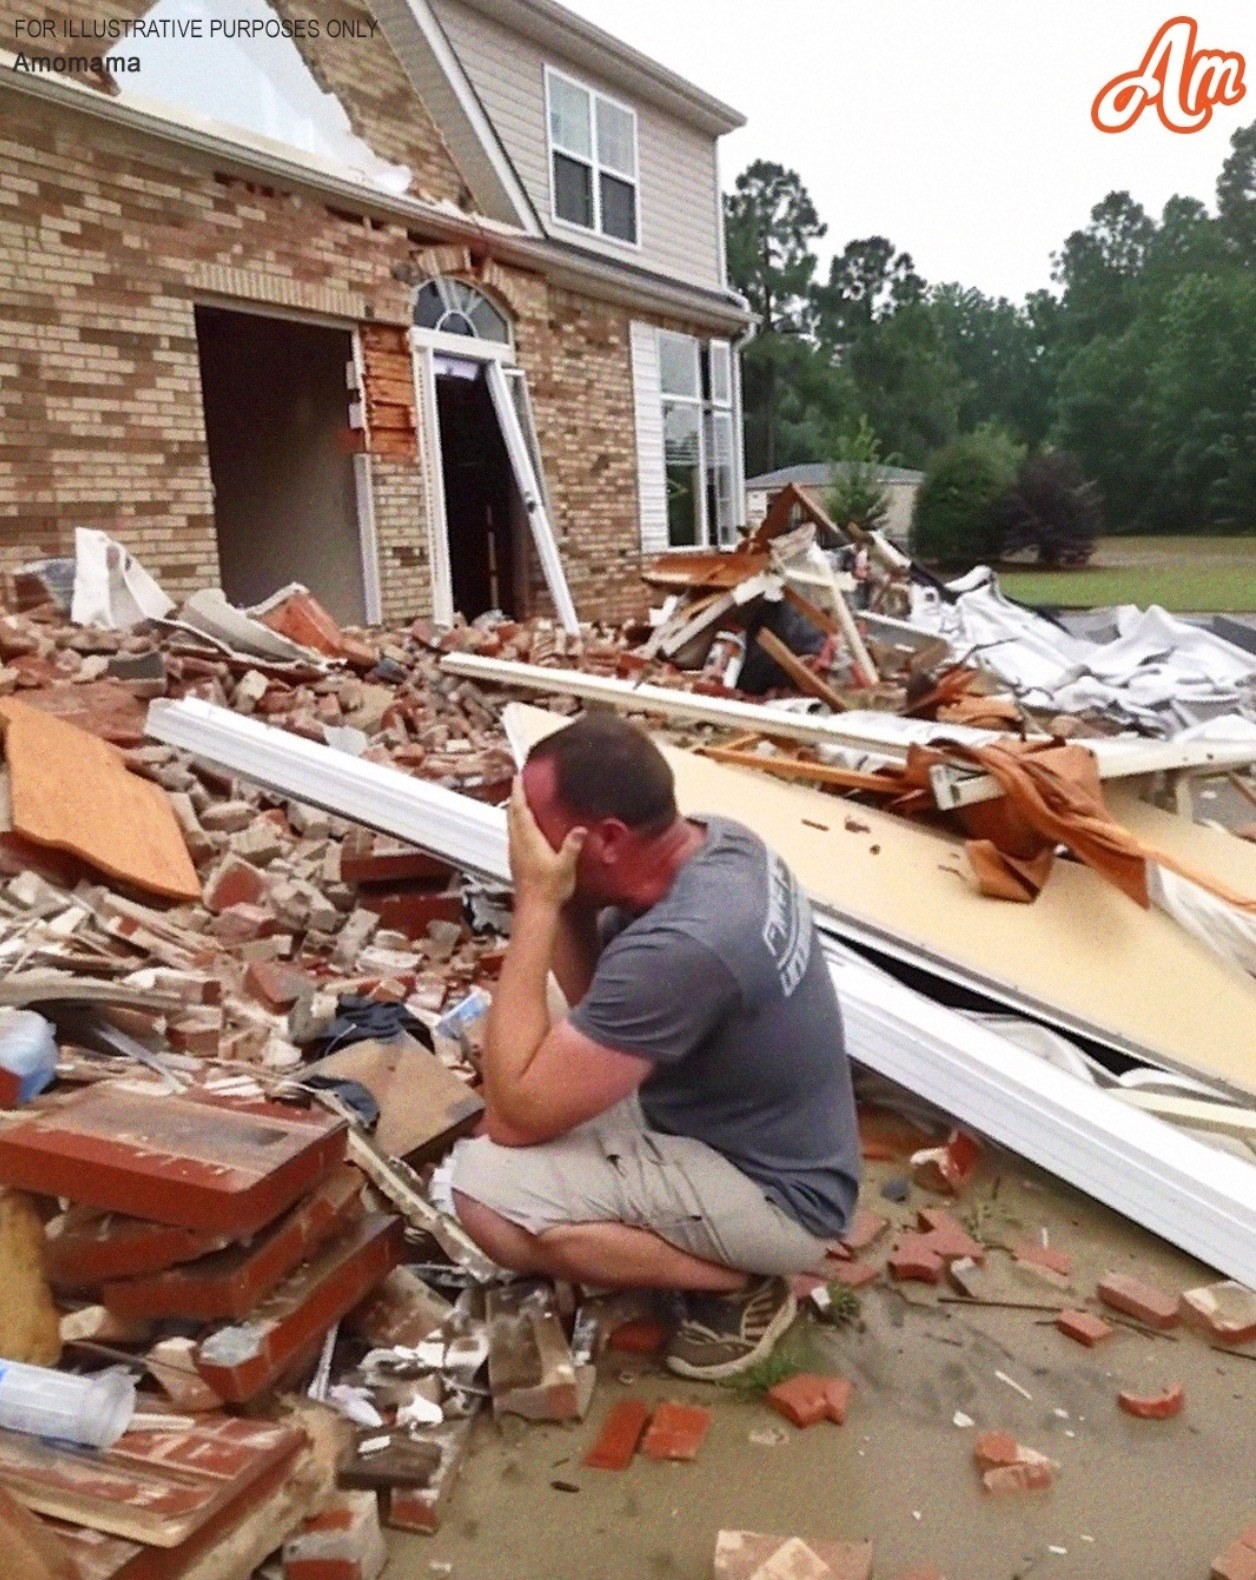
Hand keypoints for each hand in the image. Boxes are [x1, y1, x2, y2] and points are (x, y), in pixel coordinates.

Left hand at [507, 776, 585, 907]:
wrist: (535, 910)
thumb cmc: (550, 888)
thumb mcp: (566, 865)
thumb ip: (572, 845)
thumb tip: (580, 829)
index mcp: (529, 839)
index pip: (520, 810)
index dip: (519, 792)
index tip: (518, 777)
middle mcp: (518, 843)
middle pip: (512, 814)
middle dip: (515, 797)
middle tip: (520, 783)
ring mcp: (515, 852)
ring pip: (511, 825)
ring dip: (515, 810)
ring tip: (522, 800)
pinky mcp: (516, 861)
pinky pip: (514, 835)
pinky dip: (517, 824)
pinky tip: (525, 827)